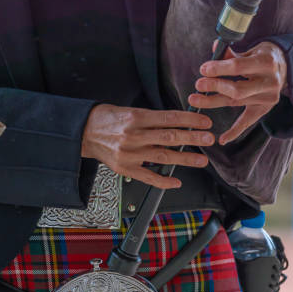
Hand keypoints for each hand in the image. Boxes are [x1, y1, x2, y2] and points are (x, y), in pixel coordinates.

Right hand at [81, 103, 214, 188]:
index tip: (204, 122)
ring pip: (162, 156)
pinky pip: (147, 176)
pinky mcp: (125, 168)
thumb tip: (177, 123)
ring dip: (184, 159)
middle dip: (192, 138)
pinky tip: (176, 181)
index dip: (189, 120)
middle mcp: (133, 136)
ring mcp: (129, 154)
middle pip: (169, 137)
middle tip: (209, 139)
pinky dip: (163, 180)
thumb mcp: (129, 111)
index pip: (169, 118)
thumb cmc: (107, 119)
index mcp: (136, 118)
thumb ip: (151, 119)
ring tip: (201, 160)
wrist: (83, 133)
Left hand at [188, 40, 287, 144]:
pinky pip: (247, 122)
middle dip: (215, 86)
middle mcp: (269, 82)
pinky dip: (234, 132)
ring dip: (213, 101)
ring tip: (195, 99)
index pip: (238, 67)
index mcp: (266, 62)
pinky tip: (222, 139)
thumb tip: (215, 47)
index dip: (218, 68)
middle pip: (237, 89)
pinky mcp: (264, 109)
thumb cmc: (262, 57)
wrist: (284, 67)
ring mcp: (268, 98)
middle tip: (198, 84)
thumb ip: (232, 53)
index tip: (203, 69)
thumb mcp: (251, 50)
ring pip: (236, 102)